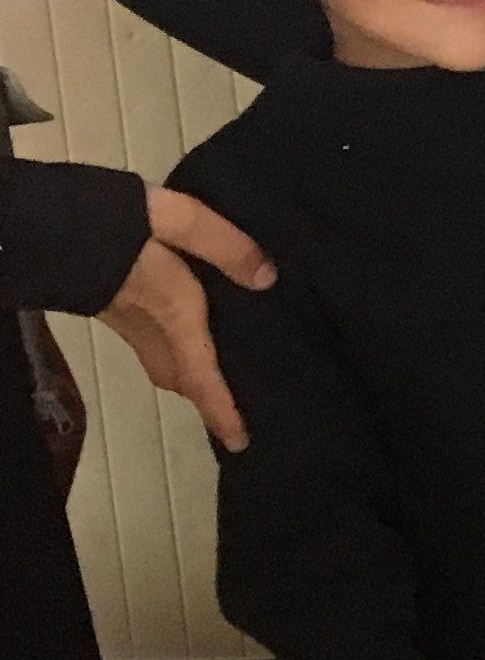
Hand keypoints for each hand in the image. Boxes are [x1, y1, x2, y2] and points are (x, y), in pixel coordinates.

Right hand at [100, 187, 272, 450]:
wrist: (44, 222)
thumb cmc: (114, 220)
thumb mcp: (180, 219)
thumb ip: (226, 246)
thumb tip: (266, 280)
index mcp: (171, 314)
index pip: (200, 376)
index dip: (221, 410)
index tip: (238, 440)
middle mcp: (145, 327)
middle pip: (178, 378)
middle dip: (204, 398)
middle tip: (233, 411)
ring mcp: (121, 319)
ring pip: (160, 362)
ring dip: (187, 376)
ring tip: (216, 376)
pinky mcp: (107, 305)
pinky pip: (147, 344)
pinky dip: (172, 351)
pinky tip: (185, 331)